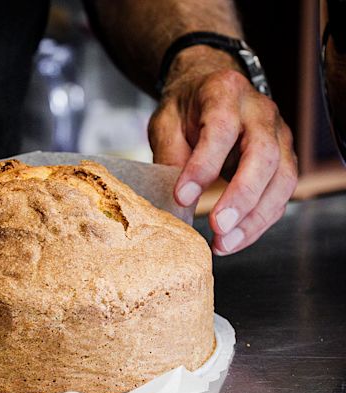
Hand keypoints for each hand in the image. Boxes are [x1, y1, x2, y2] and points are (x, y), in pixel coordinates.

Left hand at [149, 46, 297, 254]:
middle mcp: (260, 112)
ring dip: (254, 217)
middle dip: (241, 196)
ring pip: (281, 178)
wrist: (210, 90)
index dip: (202, 166)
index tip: (181, 196)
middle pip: (263, 155)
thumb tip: (176, 205)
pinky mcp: (285, 157)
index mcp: (224, 93)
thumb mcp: (166, 124)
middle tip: (218, 227)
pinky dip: (260, 221)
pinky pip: (280, 193)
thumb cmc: (186, 109)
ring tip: (224, 244)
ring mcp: (279, 134)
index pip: (219, 130)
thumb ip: (170, 157)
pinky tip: (235, 239)